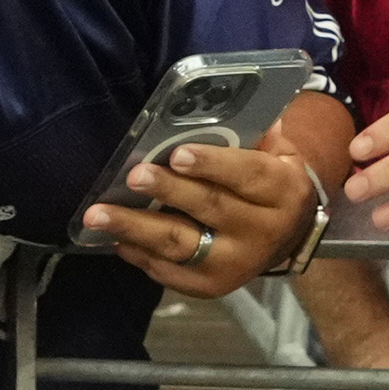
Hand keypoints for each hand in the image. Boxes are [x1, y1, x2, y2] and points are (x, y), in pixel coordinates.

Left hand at [83, 135, 321, 299]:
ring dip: (136, 228)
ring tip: (98, 215)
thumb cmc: (272, 186)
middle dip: (167, 191)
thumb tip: (226, 103)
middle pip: (209, 208)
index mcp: (282, 191)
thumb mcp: (279, 156)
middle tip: (133, 177)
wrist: (290, 240)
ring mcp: (236, 264)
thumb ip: (256, 134)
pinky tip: (116, 239)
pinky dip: (140, 255)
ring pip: (181, 244)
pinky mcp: (212, 286)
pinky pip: (170, 272)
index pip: (247, 175)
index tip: (177, 154)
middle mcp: (263, 231)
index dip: (212, 164)